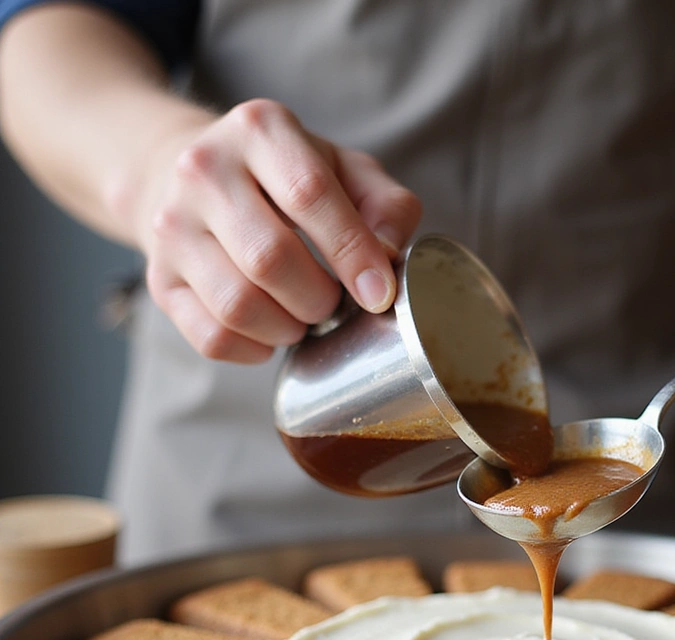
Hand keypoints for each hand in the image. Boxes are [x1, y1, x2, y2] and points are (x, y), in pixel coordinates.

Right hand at [137, 98, 421, 362]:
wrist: (194, 178)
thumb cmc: (287, 180)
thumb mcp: (346, 171)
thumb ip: (386, 206)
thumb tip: (388, 255)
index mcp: (260, 130)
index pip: (309, 194)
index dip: (352, 253)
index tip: (379, 294)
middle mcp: (203, 170)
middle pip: (269, 259)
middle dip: (319, 298)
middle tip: (334, 303)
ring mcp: (172, 225)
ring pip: (238, 305)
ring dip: (288, 328)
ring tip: (303, 316)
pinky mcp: (159, 278)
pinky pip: (213, 337)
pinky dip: (255, 349)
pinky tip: (271, 332)